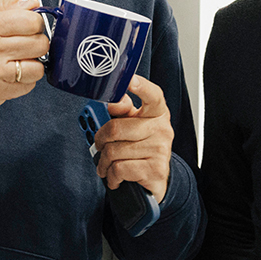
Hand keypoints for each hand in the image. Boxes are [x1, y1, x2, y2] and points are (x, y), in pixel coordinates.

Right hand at [0, 0, 48, 111]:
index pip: (31, 20)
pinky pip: (28, 85)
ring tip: (21, 60)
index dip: (36, 23)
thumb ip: (5, 6)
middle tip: (27, 44)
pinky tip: (12, 74)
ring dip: (33, 64)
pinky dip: (25, 80)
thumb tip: (33, 5)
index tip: (30, 26)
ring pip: (37, 67)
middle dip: (37, 43)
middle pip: (39, 44)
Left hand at [93, 76, 173, 202]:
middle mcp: (162, 129)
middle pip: (116, 128)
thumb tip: (113, 100)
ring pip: (114, 151)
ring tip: (105, 164)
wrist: (155, 179)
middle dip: (100, 140)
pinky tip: (114, 176)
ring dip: (103, 161)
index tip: (130, 80)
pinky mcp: (155, 170)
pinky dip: (111, 175)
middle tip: (98, 145)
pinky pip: (119, 169)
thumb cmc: (140, 146)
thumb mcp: (133, 125)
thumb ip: (123, 111)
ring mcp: (160, 150)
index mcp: (157, 112)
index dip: (141, 87)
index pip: (153, 95)